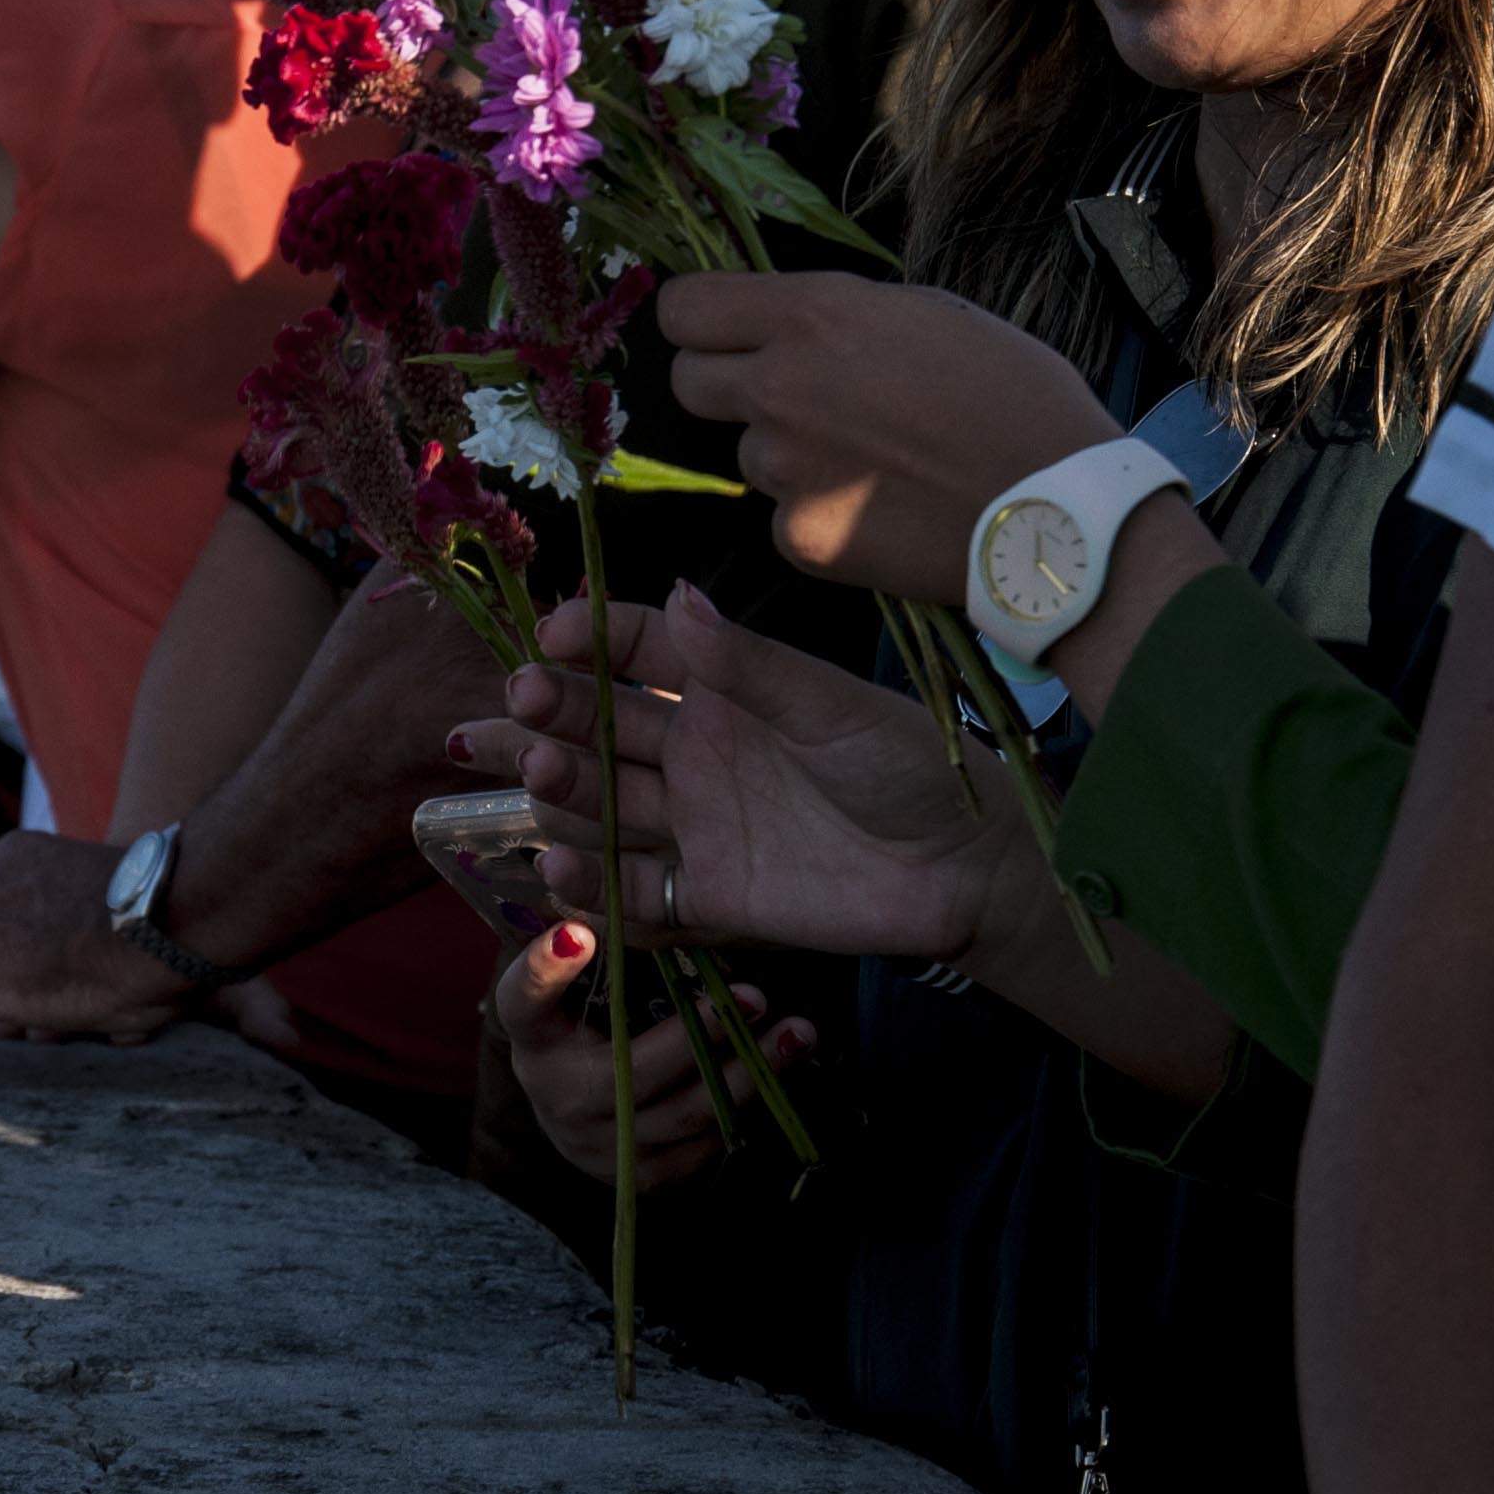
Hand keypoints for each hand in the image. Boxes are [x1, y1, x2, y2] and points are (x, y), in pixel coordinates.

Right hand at [453, 581, 1048, 968]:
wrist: (966, 869)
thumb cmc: (910, 766)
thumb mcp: (832, 706)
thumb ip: (750, 665)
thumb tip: (680, 596)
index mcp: (724, 690)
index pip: (637, 650)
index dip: (591, 639)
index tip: (553, 636)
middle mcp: (695, 752)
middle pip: (601, 725)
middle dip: (557, 710)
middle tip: (527, 700)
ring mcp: (695, 824)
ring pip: (601, 803)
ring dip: (562, 788)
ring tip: (545, 773)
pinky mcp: (706, 897)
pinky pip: (632, 890)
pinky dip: (590, 881)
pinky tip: (562, 863)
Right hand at [494, 916, 809, 1193]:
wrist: (577, 1118)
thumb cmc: (588, 1024)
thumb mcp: (580, 985)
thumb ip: (598, 942)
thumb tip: (623, 871)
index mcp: (532, 1033)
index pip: (523, 998)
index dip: (546, 969)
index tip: (579, 933)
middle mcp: (555, 1093)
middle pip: (631, 1069)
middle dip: (701, 1034)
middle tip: (759, 995)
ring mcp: (597, 1145)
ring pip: (682, 1113)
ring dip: (747, 1073)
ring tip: (797, 1034)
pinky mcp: (641, 1177)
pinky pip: (703, 1145)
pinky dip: (744, 1106)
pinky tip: (780, 1072)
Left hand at [661, 271, 1121, 601]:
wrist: (1055, 506)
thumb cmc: (1017, 395)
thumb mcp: (931, 314)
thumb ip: (844, 318)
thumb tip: (797, 328)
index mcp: (812, 315)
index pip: (685, 308)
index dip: (700, 320)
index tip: (725, 332)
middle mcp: (778, 387)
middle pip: (688, 383)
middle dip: (727, 386)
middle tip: (789, 398)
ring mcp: (783, 469)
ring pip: (747, 454)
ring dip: (787, 455)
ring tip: (869, 462)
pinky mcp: (800, 539)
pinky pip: (784, 518)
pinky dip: (820, 517)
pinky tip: (882, 514)